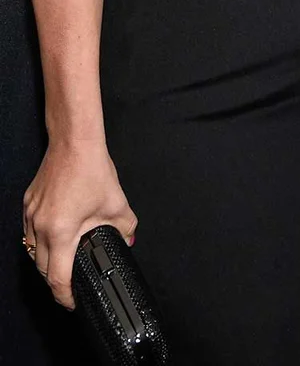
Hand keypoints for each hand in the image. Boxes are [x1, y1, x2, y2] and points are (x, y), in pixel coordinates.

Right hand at [23, 142, 136, 308]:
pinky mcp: (29, 203)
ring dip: (46, 260)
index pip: (57, 278)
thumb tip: (127, 241)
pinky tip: (56, 236)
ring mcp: (31, 215)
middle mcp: (40, 226)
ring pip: (32, 250)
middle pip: (42, 268)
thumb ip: (125, 228)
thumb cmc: (92, 169)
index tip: (73, 302)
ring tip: (64, 261)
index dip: (65, 295)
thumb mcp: (116, 203)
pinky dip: (40, 240)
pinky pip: (30, 232)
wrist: (74, 141)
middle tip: (71, 283)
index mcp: (61, 232)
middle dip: (56, 280)